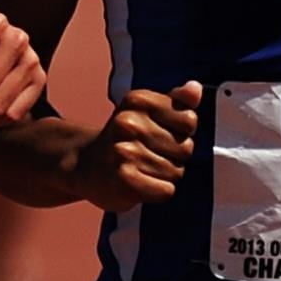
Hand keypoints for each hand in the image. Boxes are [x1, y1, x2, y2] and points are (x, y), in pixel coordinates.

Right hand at [67, 81, 201, 211]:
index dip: (182, 132)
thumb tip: (195, 88)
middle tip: (149, 155)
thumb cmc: (124, 139)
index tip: (161, 134)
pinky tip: (141, 184)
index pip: (189, 120)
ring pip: (176, 171)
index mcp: (138, 101)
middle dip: (174, 156)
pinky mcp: (124, 179)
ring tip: (143, 169)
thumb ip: (175, 102)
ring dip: (164, 176)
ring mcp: (125, 152)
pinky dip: (158, 192)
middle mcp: (129, 123)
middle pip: (185, 147)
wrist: (85, 166)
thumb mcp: (146, 113)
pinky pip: (166, 190)